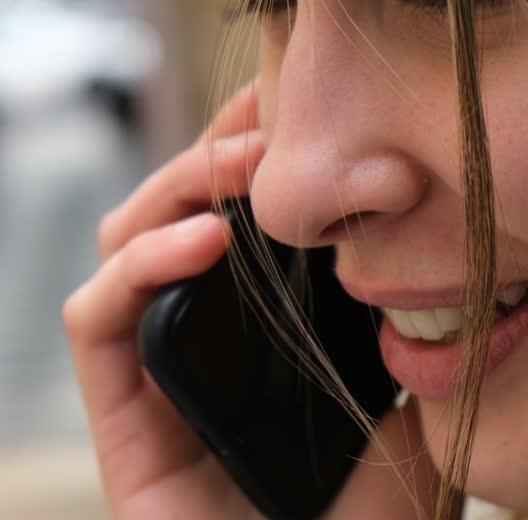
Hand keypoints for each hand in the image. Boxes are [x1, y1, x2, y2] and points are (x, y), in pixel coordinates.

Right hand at [63, 81, 441, 518]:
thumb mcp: (413, 424)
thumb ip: (412, 352)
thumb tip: (433, 263)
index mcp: (250, 332)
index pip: (233, 217)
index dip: (250, 149)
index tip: (297, 103)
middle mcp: (193, 339)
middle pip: (170, 211)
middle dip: (212, 152)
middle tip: (271, 120)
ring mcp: (148, 374)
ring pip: (120, 243)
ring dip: (173, 190)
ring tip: (242, 172)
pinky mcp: (114, 415)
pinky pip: (94, 319)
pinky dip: (138, 265)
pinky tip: (201, 241)